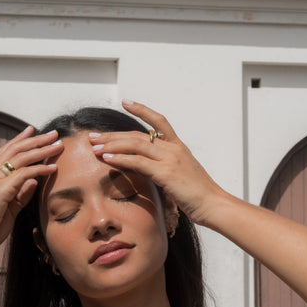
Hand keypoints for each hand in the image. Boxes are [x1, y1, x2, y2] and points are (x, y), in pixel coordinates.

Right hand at [0, 126, 61, 253]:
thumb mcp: (8, 210)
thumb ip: (21, 196)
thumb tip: (34, 181)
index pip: (5, 152)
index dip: (19, 140)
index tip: (31, 130)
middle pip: (15, 150)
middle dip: (36, 140)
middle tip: (53, 133)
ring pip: (21, 158)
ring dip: (42, 149)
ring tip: (58, 144)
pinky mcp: (0, 191)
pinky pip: (24, 175)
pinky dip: (40, 170)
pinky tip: (52, 168)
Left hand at [89, 100, 225, 225]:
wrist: (213, 204)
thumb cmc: (198, 195)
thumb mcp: (181, 176)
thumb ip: (166, 169)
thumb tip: (150, 171)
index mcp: (178, 147)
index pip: (158, 121)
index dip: (142, 110)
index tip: (126, 102)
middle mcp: (174, 148)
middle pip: (138, 135)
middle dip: (113, 135)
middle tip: (93, 136)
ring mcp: (170, 159)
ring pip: (135, 145)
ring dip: (112, 145)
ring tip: (94, 147)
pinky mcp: (166, 172)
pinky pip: (138, 162)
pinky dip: (121, 159)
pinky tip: (107, 159)